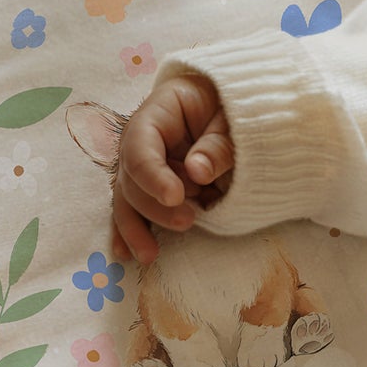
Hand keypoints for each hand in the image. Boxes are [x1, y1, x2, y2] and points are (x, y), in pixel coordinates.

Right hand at [112, 74, 233, 266]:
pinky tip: (125, 253)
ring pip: (128, 199)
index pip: (141, 144)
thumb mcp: (234, 120)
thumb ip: (218, 145)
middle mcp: (143, 140)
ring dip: (136, 228)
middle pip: (132, 176)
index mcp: (159, 112)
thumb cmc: (236, 110)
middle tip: (188, 220)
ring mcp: (145, 166)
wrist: (240, 113)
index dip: (153, 173)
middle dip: (154, 205)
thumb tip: (197, 172)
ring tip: (150, 255)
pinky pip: (136, 211)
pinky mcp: (153, 188)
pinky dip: (132, 232)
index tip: (174, 196)